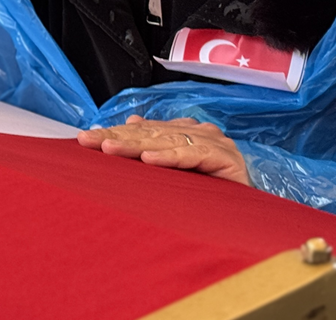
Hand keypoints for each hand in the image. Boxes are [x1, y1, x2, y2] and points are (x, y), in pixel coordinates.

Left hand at [77, 115, 249, 184]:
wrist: (250, 214)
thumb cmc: (212, 191)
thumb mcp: (175, 169)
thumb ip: (154, 145)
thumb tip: (129, 121)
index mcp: (185, 132)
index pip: (142, 130)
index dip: (114, 133)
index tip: (85, 139)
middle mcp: (200, 133)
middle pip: (150, 133)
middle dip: (116, 137)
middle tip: (88, 141)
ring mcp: (215, 143)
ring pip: (166, 141)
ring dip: (135, 145)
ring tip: (109, 148)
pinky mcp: (227, 158)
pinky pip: (193, 155)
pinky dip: (170, 157)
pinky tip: (149, 160)